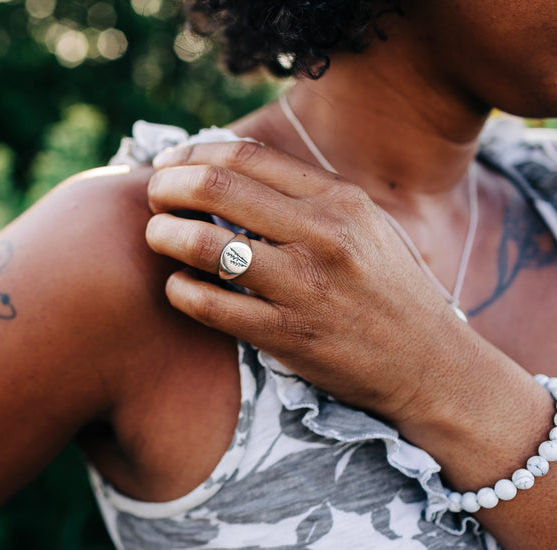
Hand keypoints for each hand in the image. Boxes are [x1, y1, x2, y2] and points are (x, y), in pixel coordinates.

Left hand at [145, 141, 469, 420]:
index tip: (169, 163)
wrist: (427, 365)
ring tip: (158, 238)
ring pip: (203, 245)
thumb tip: (226, 167)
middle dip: (167, 187)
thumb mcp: (362, 225)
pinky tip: (178, 287)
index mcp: (339, 200)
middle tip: (153, 198)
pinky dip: (178, 290)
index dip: (193, 153)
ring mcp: (303, 287)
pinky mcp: (286, 336)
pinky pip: (208, 305)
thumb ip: (304, 196)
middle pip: (215, 188)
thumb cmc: (385, 289)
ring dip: (163, 236)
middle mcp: (322, 235)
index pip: (245, 156)